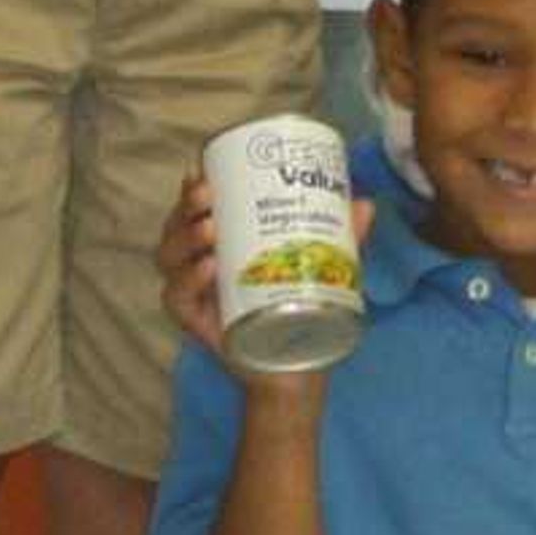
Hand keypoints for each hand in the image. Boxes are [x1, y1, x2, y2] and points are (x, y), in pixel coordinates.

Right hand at [161, 161, 374, 385]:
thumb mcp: (325, 266)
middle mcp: (202, 263)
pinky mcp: (197, 324)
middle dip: (186, 207)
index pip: (197, 209)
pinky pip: (177, 300)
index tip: (204, 168)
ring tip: (210, 230)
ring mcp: (197, 294)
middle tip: (208, 196)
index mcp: (226, 242)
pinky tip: (208, 268)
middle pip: (176, 227)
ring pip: (169, 259)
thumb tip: (366, 203)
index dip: (193, 187)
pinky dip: (189, 281)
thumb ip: (344, 237)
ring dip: (185, 239)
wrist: (299, 367)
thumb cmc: (304, 308)